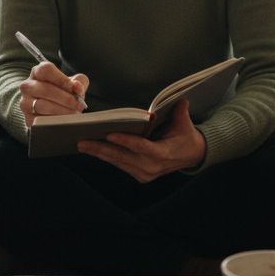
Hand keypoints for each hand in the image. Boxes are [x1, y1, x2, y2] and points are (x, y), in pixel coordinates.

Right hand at [20, 62, 88, 127]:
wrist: (50, 111)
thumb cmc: (62, 93)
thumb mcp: (72, 83)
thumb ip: (78, 82)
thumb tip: (77, 87)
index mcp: (38, 72)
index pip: (46, 70)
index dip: (61, 79)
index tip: (74, 87)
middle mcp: (28, 86)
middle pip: (45, 89)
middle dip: (65, 98)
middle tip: (79, 105)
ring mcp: (25, 102)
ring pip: (42, 106)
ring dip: (61, 110)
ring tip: (74, 113)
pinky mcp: (27, 118)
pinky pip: (40, 120)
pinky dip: (54, 120)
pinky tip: (64, 120)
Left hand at [77, 99, 204, 182]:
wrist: (192, 155)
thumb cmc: (186, 136)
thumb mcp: (185, 123)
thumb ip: (180, 112)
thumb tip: (180, 99)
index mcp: (164, 154)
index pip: (142, 148)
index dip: (126, 141)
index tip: (109, 135)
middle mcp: (153, 167)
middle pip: (124, 157)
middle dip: (101, 149)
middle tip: (82, 141)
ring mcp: (145, 174)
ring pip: (119, 162)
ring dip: (99, 154)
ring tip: (82, 145)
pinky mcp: (140, 176)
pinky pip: (120, 165)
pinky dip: (106, 157)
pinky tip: (93, 150)